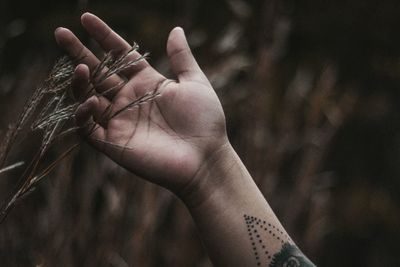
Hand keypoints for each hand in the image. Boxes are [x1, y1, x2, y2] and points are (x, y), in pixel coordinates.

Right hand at [54, 13, 228, 194]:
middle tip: (60, 33)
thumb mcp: (195, 83)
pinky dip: (84, 115)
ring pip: (88, 99)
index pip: (118, 56)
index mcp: (146, 83)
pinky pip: (89, 128)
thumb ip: (182, 57)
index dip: (103, 36)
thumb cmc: (205, 121)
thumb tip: (176, 29)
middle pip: (97, 73)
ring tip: (78, 68)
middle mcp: (129, 100)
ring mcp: (120, 121)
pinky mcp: (114, 143)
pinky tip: (90, 101)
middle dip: (78, 53)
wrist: (206, 158)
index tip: (86, 18)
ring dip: (79, 83)